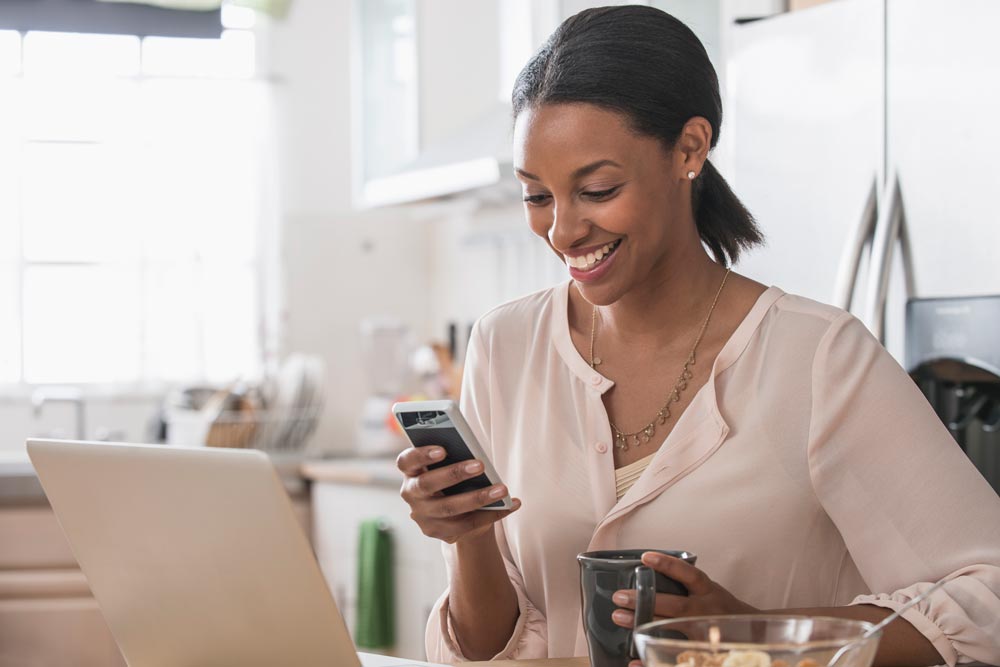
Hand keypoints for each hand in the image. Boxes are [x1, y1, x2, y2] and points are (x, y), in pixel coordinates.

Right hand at [397, 445, 520, 543]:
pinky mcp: (437, 531)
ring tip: (502, 489)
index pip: (407, 461)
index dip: (421, 455)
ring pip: (449, 508)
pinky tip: (510, 505)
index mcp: (410, 470)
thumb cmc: (452, 476)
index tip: (443, 449)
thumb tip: (476, 457)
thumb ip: (455, 457)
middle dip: (454, 474)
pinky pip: (465, 525)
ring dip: (477, 498)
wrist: (454, 510)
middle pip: (428, 484)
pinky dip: (491, 515)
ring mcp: (422, 515)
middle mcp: (411, 493)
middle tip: (480, 465)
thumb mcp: (449, 464)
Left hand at [612, 552, 757, 666]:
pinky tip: (633, 662)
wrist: (755, 636)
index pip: (689, 575)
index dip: (667, 565)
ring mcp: (702, 633)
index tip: (644, 557)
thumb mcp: (711, 591)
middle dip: (645, 600)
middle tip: (619, 596)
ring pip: (670, 628)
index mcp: (709, 592)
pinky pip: (674, 657)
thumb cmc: (723, 610)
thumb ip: (688, 586)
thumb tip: (650, 571)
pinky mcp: (699, 651)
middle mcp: (706, 611)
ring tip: (618, 617)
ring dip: (641, 624)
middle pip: (675, 605)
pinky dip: (651, 661)